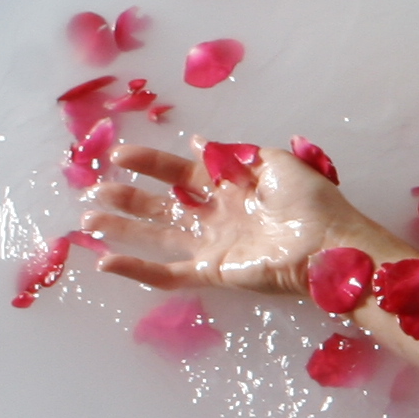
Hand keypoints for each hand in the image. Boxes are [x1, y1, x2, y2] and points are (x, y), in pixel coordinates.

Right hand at [85, 141, 377, 294]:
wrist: (330, 245)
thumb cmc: (310, 201)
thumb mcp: (274, 163)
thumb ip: (233, 155)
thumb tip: (198, 143)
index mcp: (230, 188)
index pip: (179, 174)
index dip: (149, 163)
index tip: (118, 154)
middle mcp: (217, 217)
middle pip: (161, 206)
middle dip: (127, 197)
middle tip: (94, 188)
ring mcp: (213, 246)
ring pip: (157, 237)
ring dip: (122, 229)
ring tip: (88, 219)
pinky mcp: (213, 272)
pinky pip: (168, 274)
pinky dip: (137, 270)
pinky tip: (106, 262)